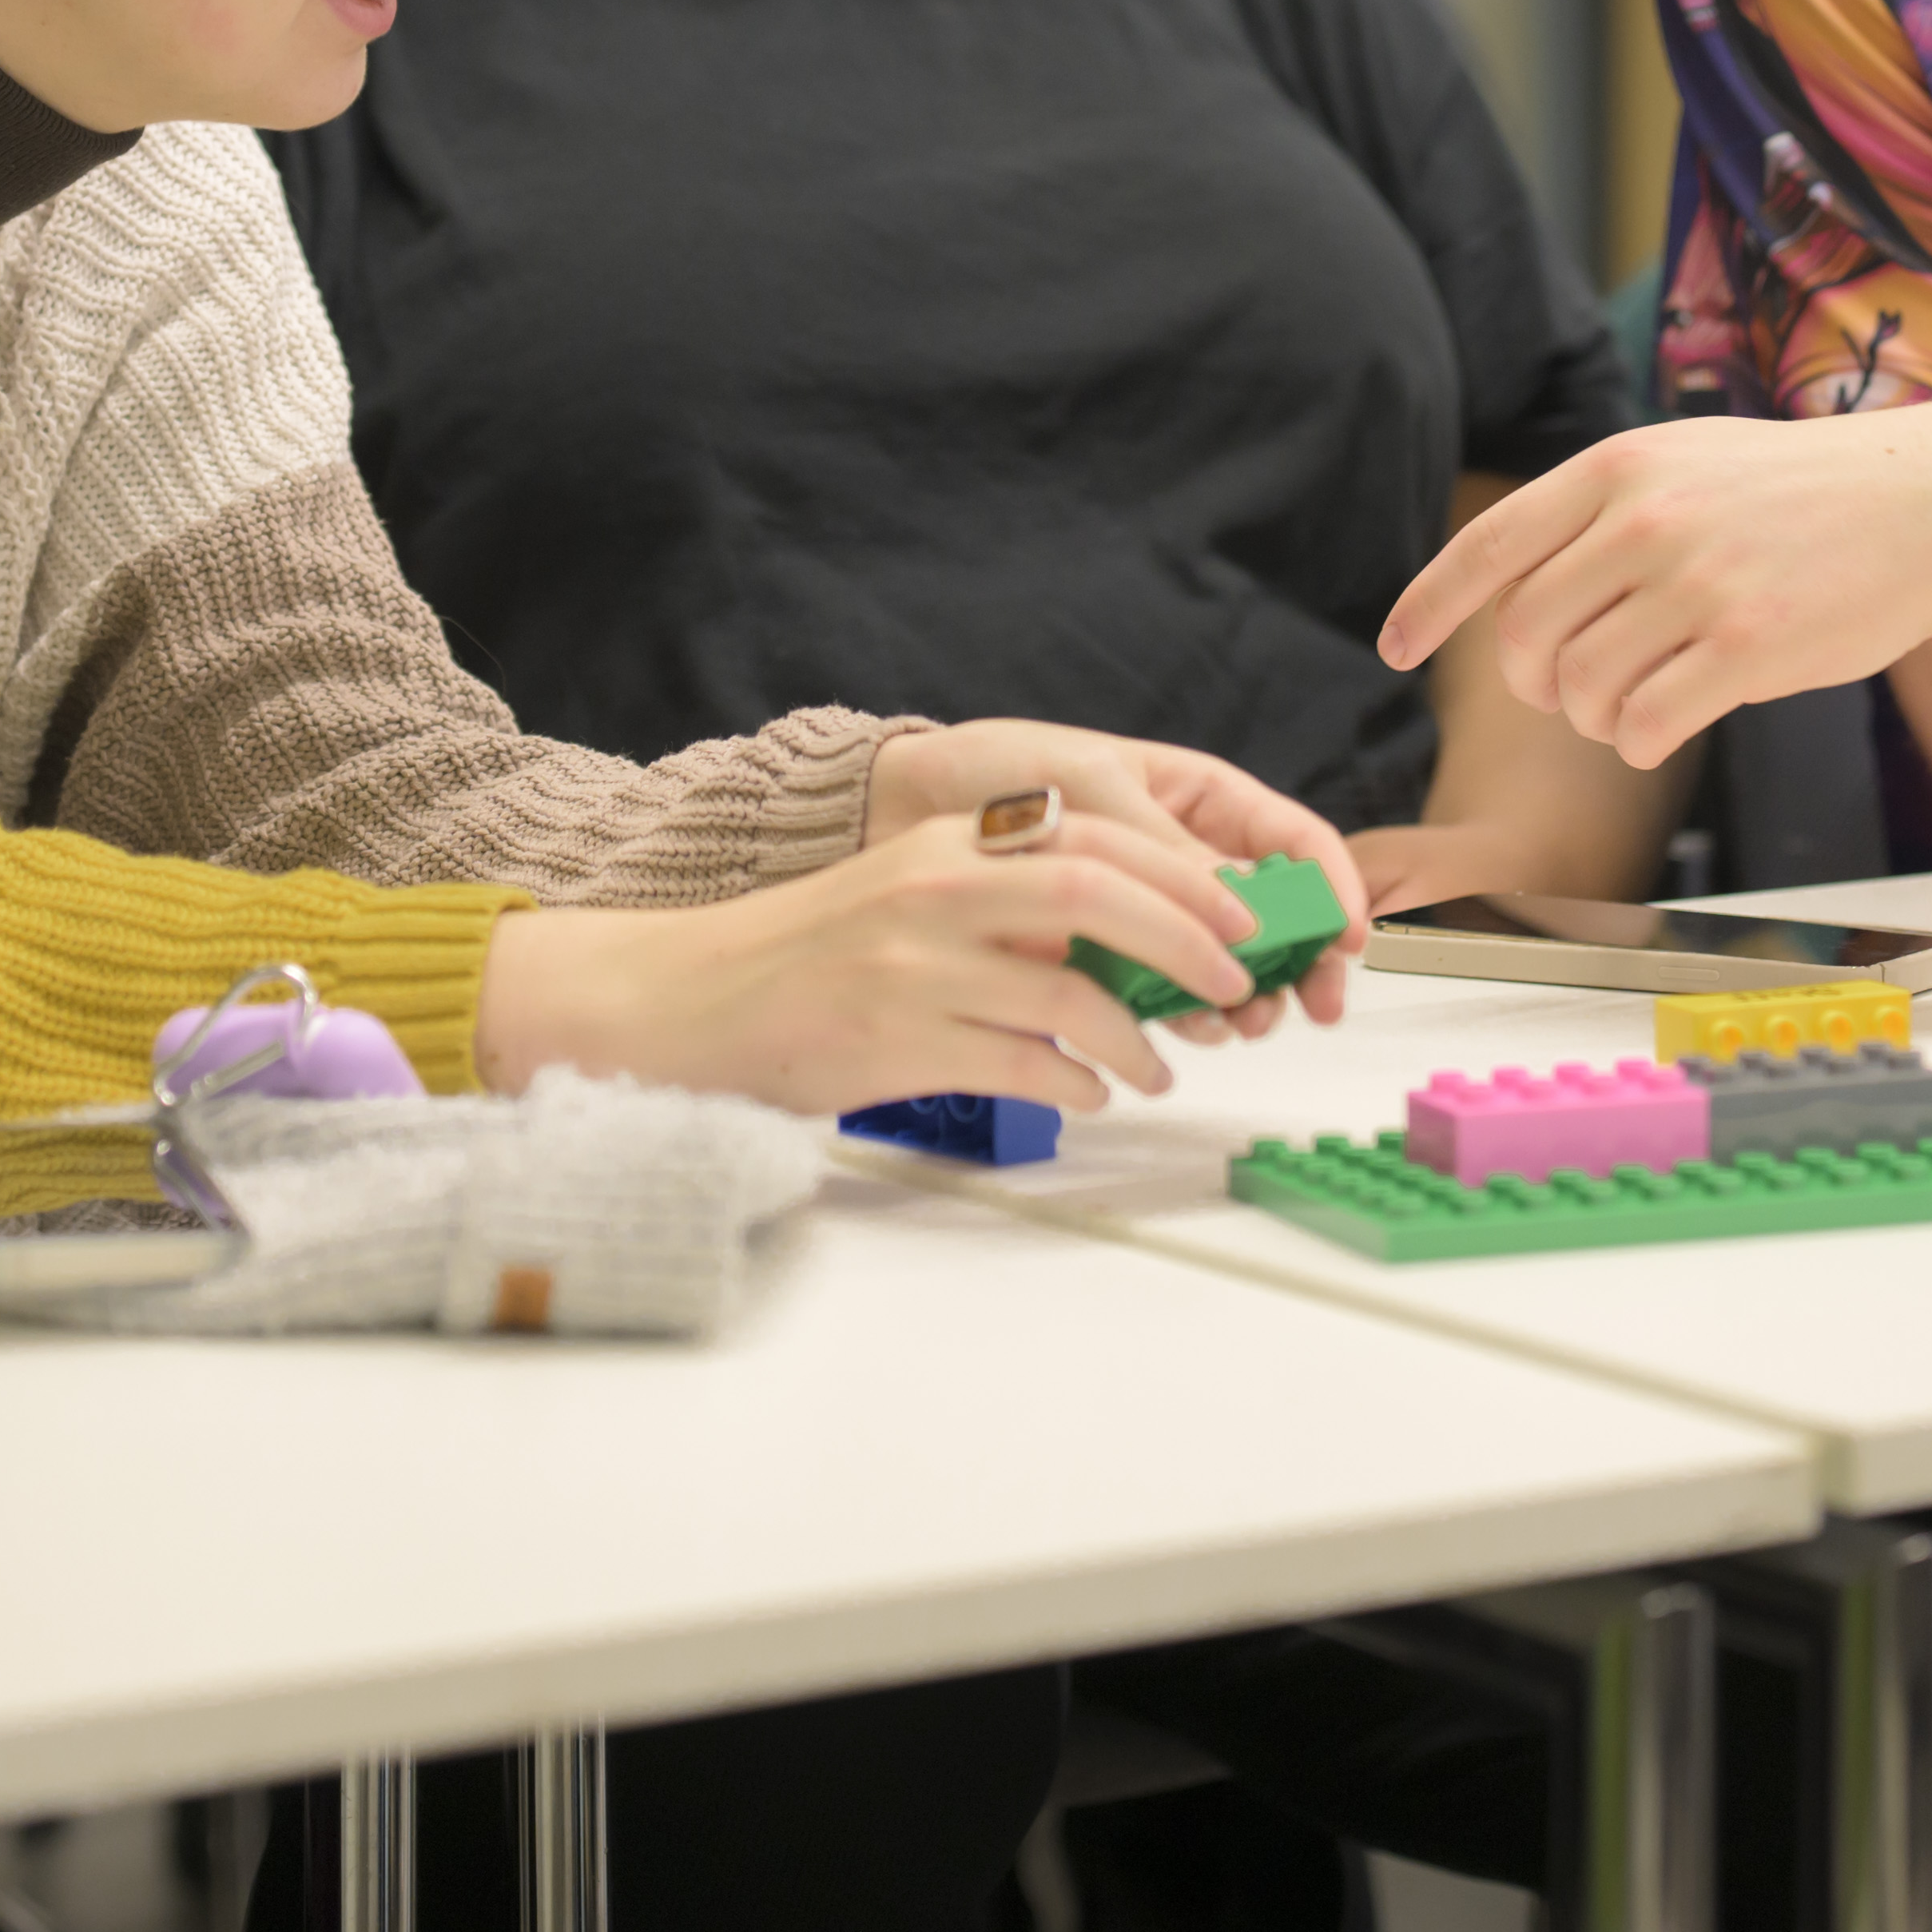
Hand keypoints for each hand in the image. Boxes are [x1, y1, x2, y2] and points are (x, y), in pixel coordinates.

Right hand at [479, 806, 1285, 1117]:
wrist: (692, 1002)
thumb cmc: (810, 954)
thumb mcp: (908, 889)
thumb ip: (1002, 894)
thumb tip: (1122, 932)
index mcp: (947, 842)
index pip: (1095, 838)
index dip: (1184, 876)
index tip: (1239, 914)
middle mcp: (937, 891)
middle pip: (1100, 896)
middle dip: (1188, 940)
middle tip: (1232, 982)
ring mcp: (918, 968)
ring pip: (1071, 995)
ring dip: (1137, 1039)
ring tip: (1155, 1066)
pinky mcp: (901, 1043)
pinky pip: (1025, 1067)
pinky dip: (1077, 1084)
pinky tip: (1089, 1094)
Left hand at [866, 720, 1367, 1032]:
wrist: (900, 807)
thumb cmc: (995, 771)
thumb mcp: (1088, 793)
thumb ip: (1162, 850)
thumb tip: (1239, 903)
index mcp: (1197, 797)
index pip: (1294, 840)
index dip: (1334, 887)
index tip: (1349, 938)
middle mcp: (1184, 856)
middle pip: (1276, 915)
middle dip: (1299, 961)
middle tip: (1305, 1007)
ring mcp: (1147, 910)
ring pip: (1226, 961)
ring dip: (1244, 997)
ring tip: (1237, 1024)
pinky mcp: (1105, 954)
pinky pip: (1162, 989)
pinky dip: (1180, 1013)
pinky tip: (1179, 1029)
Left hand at [1384, 412, 1931, 761]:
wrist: (1922, 502)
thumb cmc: (1795, 490)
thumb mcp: (1682, 460)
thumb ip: (1597, 511)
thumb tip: (1512, 592)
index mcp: (1616, 466)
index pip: (1489, 546)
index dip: (1430, 605)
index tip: (1396, 649)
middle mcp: (1644, 520)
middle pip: (1526, 636)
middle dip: (1534, 682)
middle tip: (1569, 691)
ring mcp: (1695, 583)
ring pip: (1580, 690)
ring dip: (1593, 718)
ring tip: (1632, 703)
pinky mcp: (1745, 647)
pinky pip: (1641, 726)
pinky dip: (1638, 741)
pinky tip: (1665, 725)